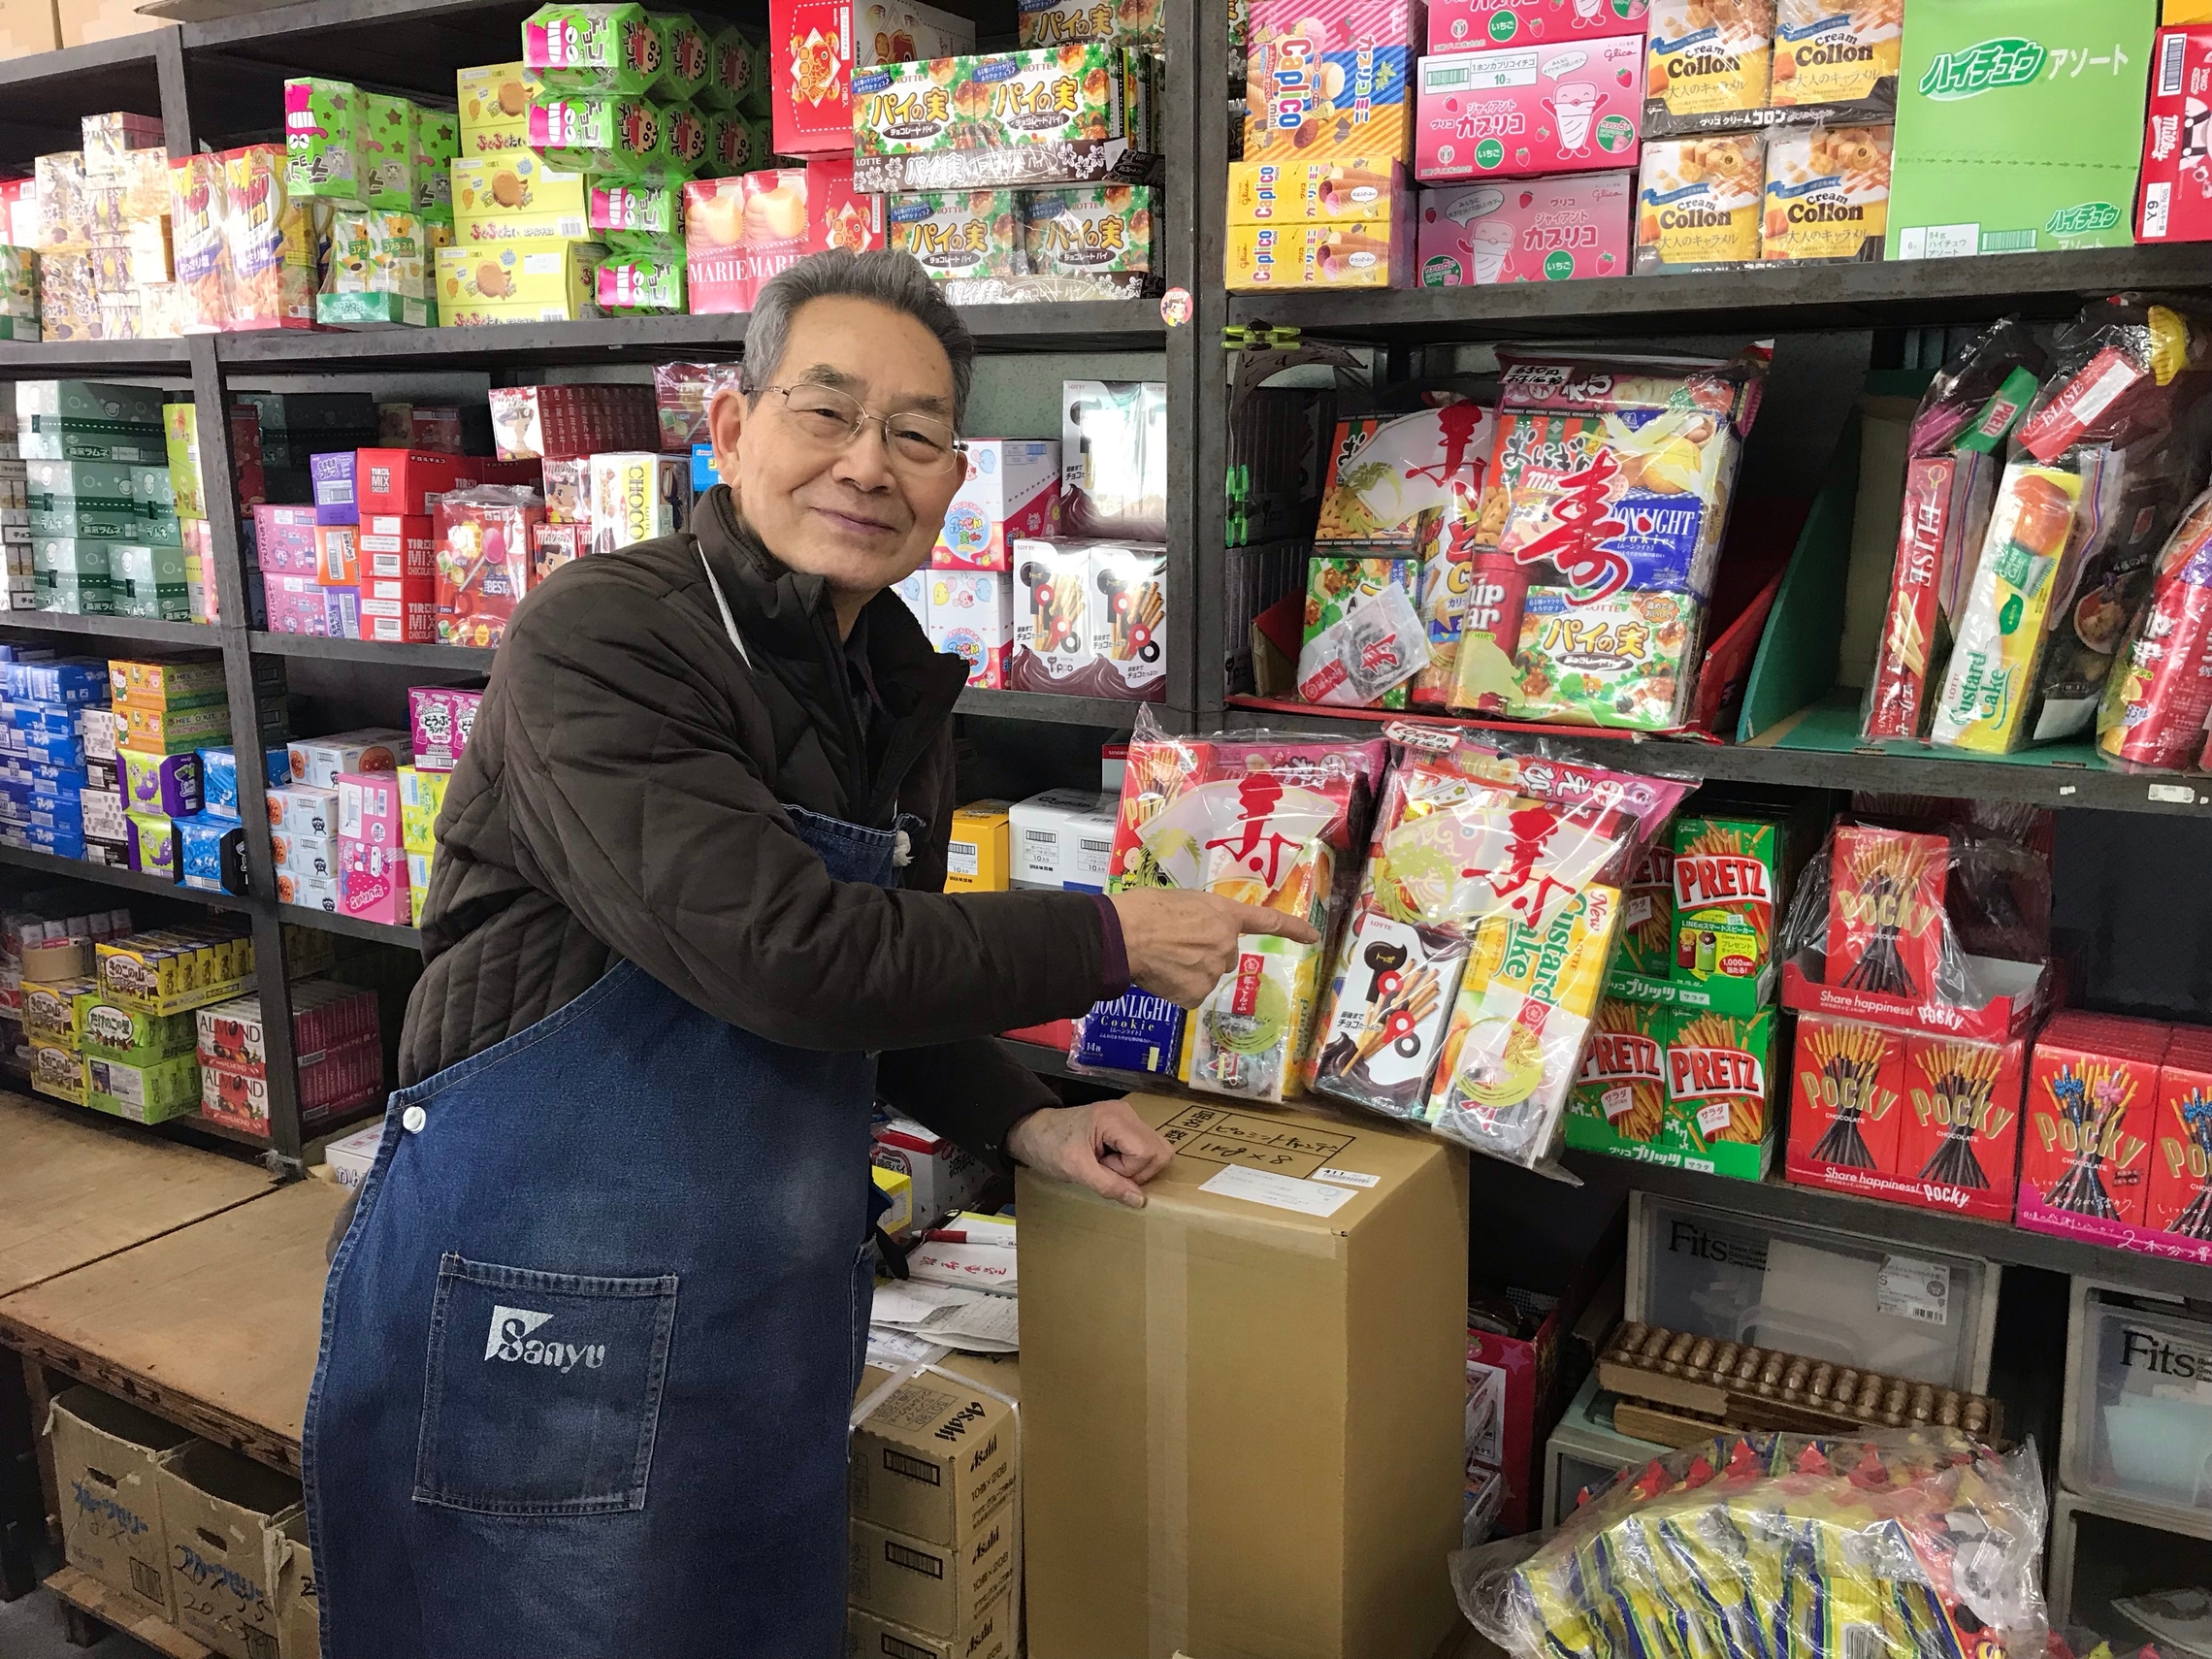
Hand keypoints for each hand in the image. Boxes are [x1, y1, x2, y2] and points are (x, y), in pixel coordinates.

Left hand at [1006, 1099, 1174, 1208]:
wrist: (1032, 1132)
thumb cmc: (1049, 1145)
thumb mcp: (1076, 1170)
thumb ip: (1109, 1185)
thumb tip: (1140, 1200)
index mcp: (1115, 1118)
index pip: (1147, 1152)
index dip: (1129, 1170)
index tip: (1102, 1168)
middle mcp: (1127, 1114)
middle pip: (1160, 1150)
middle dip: (1138, 1170)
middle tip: (1107, 1169)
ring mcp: (1127, 1119)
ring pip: (1156, 1151)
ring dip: (1134, 1168)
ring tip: (1106, 1165)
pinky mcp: (1125, 1127)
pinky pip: (1144, 1149)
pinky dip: (1130, 1163)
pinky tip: (1107, 1161)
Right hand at [1110, 888, 1321, 1008]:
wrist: (1125, 935)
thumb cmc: (1146, 909)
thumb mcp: (1182, 901)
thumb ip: (1201, 917)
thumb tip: (1196, 933)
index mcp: (1224, 915)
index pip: (1267, 922)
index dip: (1293, 929)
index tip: (1313, 937)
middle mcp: (1226, 943)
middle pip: (1224, 955)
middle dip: (1206, 952)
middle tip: (1175, 945)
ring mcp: (1214, 971)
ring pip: (1206, 975)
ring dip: (1189, 970)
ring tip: (1162, 958)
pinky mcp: (1197, 994)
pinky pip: (1191, 994)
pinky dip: (1177, 989)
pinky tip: (1161, 975)